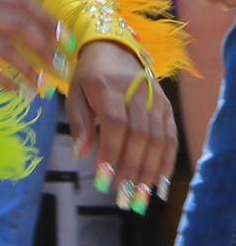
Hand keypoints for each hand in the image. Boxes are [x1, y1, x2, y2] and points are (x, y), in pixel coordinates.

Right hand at [0, 0, 61, 95]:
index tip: (63, 37)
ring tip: (42, 85)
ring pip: (11, 50)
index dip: (46, 18)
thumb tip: (20, 29)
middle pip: (21, 24)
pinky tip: (18, 92)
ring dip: (32, 70)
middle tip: (61, 65)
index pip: (20, 1)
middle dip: (47, 46)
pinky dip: (9, 83)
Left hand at [67, 42, 176, 211]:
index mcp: (109, 86)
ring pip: (158, 139)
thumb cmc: (89, 75)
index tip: (103, 178)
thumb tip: (82, 154)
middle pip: (140, 135)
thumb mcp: (75, 92)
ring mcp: (156, 100)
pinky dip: (166, 161)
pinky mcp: (167, 107)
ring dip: (150, 171)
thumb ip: (79, 122)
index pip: (115, 122)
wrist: (115, 48)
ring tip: (140, 196)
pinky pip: (171, 137)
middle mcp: (137, 92)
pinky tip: (157, 182)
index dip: (111, 151)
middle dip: (132, 169)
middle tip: (123, 196)